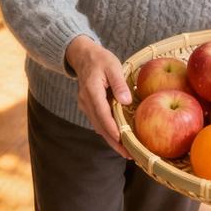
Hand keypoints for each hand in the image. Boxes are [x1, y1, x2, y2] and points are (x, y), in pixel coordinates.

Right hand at [67, 36, 132, 157]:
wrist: (82, 56)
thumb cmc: (100, 59)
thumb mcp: (112, 66)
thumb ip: (119, 83)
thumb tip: (126, 101)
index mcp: (92, 91)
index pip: (102, 114)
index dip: (112, 129)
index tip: (122, 141)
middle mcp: (86, 101)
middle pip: (100, 126)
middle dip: (114, 142)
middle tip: (129, 155)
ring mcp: (85, 105)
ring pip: (98, 127)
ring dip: (111, 140)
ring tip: (126, 151)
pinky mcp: (88, 107)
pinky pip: (98, 122)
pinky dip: (108, 132)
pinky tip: (118, 138)